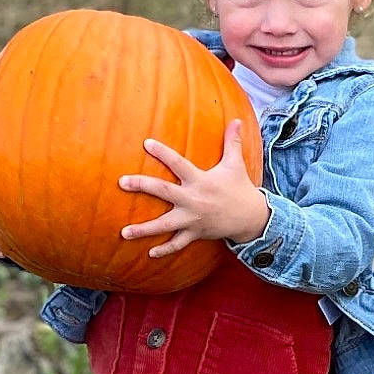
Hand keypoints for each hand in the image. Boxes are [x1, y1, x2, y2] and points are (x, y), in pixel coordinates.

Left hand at [118, 121, 270, 259]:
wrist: (251, 218)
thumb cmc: (240, 188)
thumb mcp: (236, 164)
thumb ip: (232, 142)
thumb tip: (237, 120)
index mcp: (200, 181)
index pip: (178, 163)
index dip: (163, 153)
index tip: (146, 143)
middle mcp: (193, 200)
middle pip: (164, 191)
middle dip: (142, 186)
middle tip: (122, 182)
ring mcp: (193, 219)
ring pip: (164, 225)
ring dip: (144, 229)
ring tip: (124, 233)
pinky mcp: (195, 233)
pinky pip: (177, 244)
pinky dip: (165, 250)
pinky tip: (150, 253)